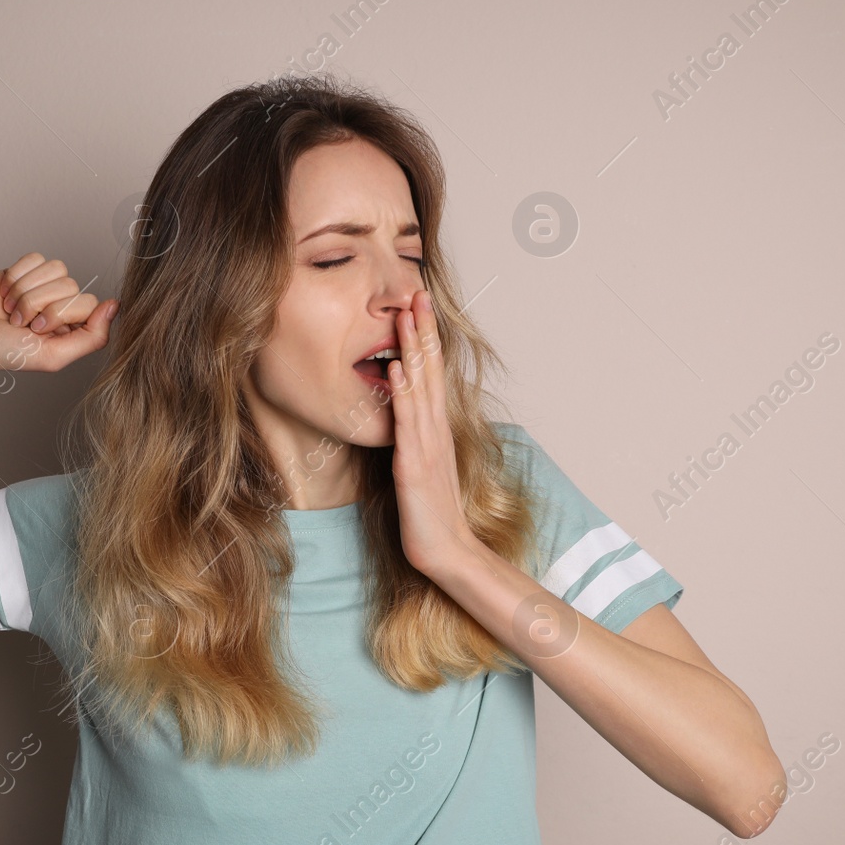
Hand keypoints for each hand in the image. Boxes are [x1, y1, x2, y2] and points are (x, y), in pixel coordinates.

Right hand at [0, 253, 119, 374]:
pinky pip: (35, 258)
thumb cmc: (0, 351)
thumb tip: (116, 306)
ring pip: (56, 269)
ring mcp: (42, 287)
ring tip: (9, 310)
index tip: (38, 331)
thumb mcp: (51, 356)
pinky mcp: (22, 270)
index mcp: (72, 329)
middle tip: (18, 323)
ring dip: (26, 290)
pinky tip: (3, 293)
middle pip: (72, 285)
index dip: (60, 314)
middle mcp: (61, 306)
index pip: (89, 305)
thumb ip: (92, 337)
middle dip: (39, 304)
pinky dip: (16, 276)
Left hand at [386, 289, 481, 575]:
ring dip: (413, 352)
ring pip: (421, 389)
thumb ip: (419, 440)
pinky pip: (407, 426)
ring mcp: (427, 447)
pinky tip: (395, 373)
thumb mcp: (425, 467)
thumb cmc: (432, 514)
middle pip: (431, 371)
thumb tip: (408, 415)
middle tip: (418, 292)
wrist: (449, 552)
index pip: (433, 375)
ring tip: (407, 317)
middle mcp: (435, 431)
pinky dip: (402, 396)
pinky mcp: (414, 467)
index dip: (426, 340)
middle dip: (423, 331)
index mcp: (437, 430)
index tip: (419, 307)